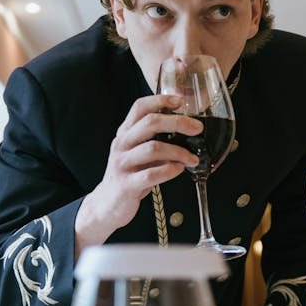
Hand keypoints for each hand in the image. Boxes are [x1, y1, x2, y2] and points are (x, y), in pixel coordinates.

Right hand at [76, 94, 201, 249]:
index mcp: (125, 133)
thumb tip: (185, 128)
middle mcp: (121, 145)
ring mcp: (122, 164)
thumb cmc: (129, 175)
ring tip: (192, 158)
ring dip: (179, 151)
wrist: (107, 205)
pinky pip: (150, 175)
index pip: (140, 108)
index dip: (160, 100)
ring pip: (153, 148)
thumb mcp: (137, 152)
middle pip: (150, 123)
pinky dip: (169, 170)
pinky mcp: (126, 185)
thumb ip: (154, 139)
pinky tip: (179, 170)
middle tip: (197, 129)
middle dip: (177, 122)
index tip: (180, 100)